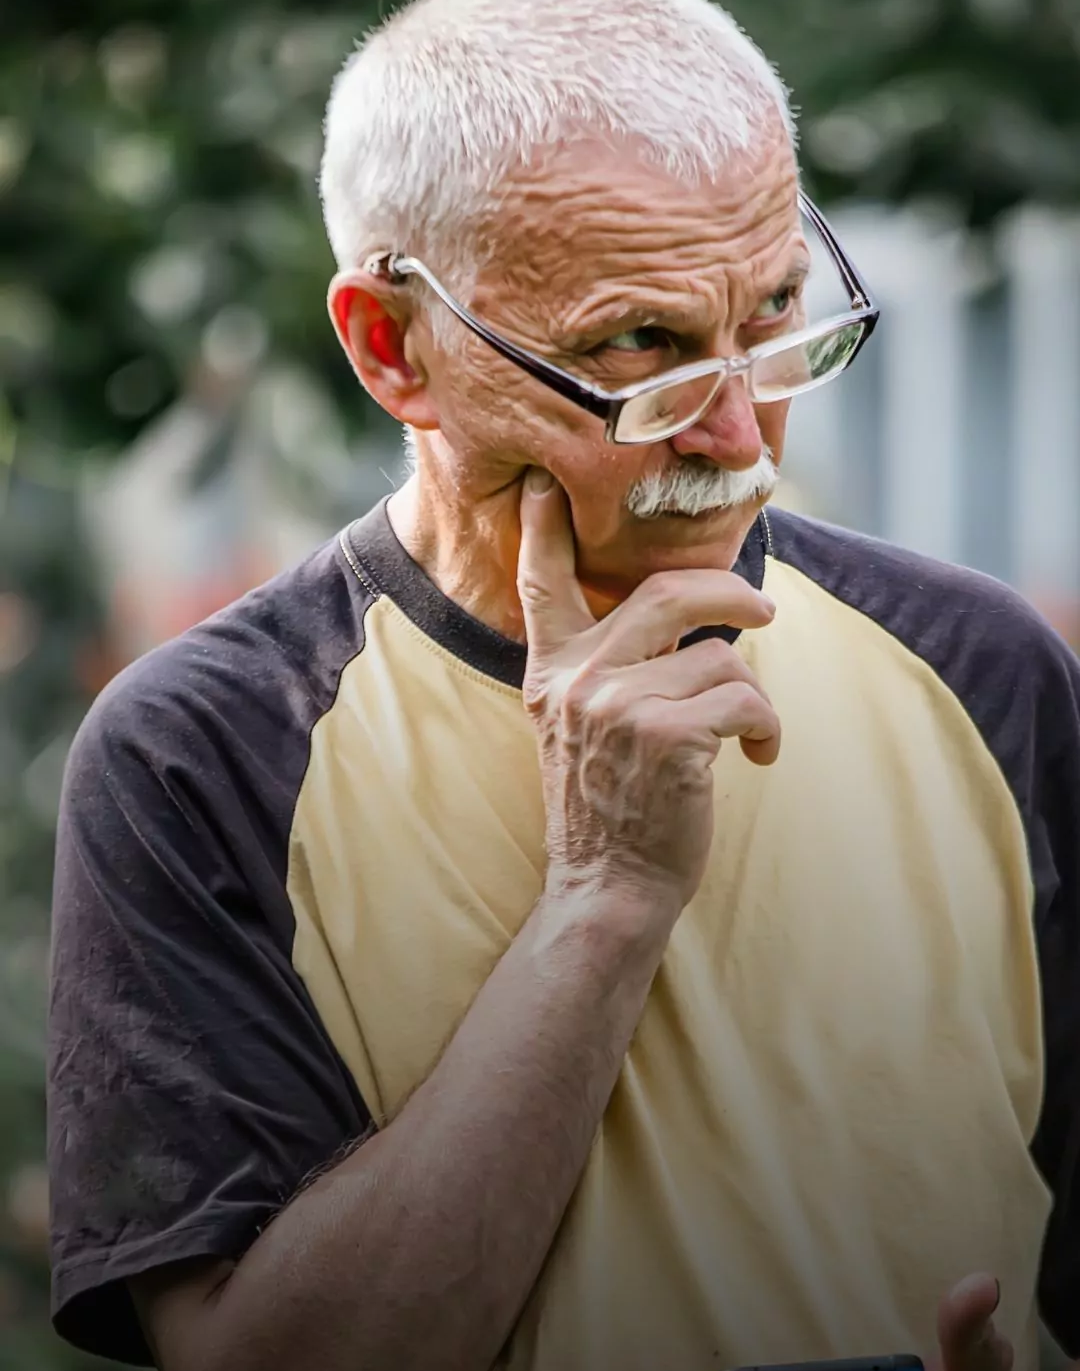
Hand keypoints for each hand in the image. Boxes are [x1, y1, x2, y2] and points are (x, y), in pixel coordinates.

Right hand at [516, 469, 779, 910]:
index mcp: (550, 672)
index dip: (545, 529)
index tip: (544, 482)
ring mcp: (618, 705)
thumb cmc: (609, 809)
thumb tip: (681, 611)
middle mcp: (577, 679)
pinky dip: (766, 729)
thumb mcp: (578, 728)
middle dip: (729, 593)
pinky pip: (746, 699)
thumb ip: (602, 669)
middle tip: (762, 612)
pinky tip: (757, 758)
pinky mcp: (668, 734)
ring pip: (721, 657)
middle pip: (668, 593)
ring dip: (747, 698)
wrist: (608, 887)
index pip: (542, 584)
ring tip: (743, 738)